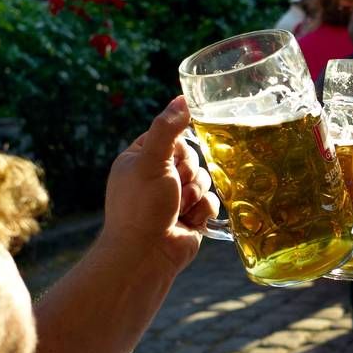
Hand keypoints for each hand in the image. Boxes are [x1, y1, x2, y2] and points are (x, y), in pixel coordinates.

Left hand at [98, 96, 217, 275]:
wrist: (146, 255)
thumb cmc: (141, 207)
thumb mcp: (151, 161)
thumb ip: (167, 128)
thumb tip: (182, 98)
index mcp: (140, 158)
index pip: (172, 136)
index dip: (179, 147)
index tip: (175, 158)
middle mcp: (157, 176)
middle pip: (193, 157)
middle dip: (189, 175)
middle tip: (174, 189)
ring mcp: (176, 197)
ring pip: (205, 179)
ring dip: (196, 194)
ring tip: (179, 209)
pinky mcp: (192, 215)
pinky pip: (211, 201)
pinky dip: (202, 211)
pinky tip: (188, 221)